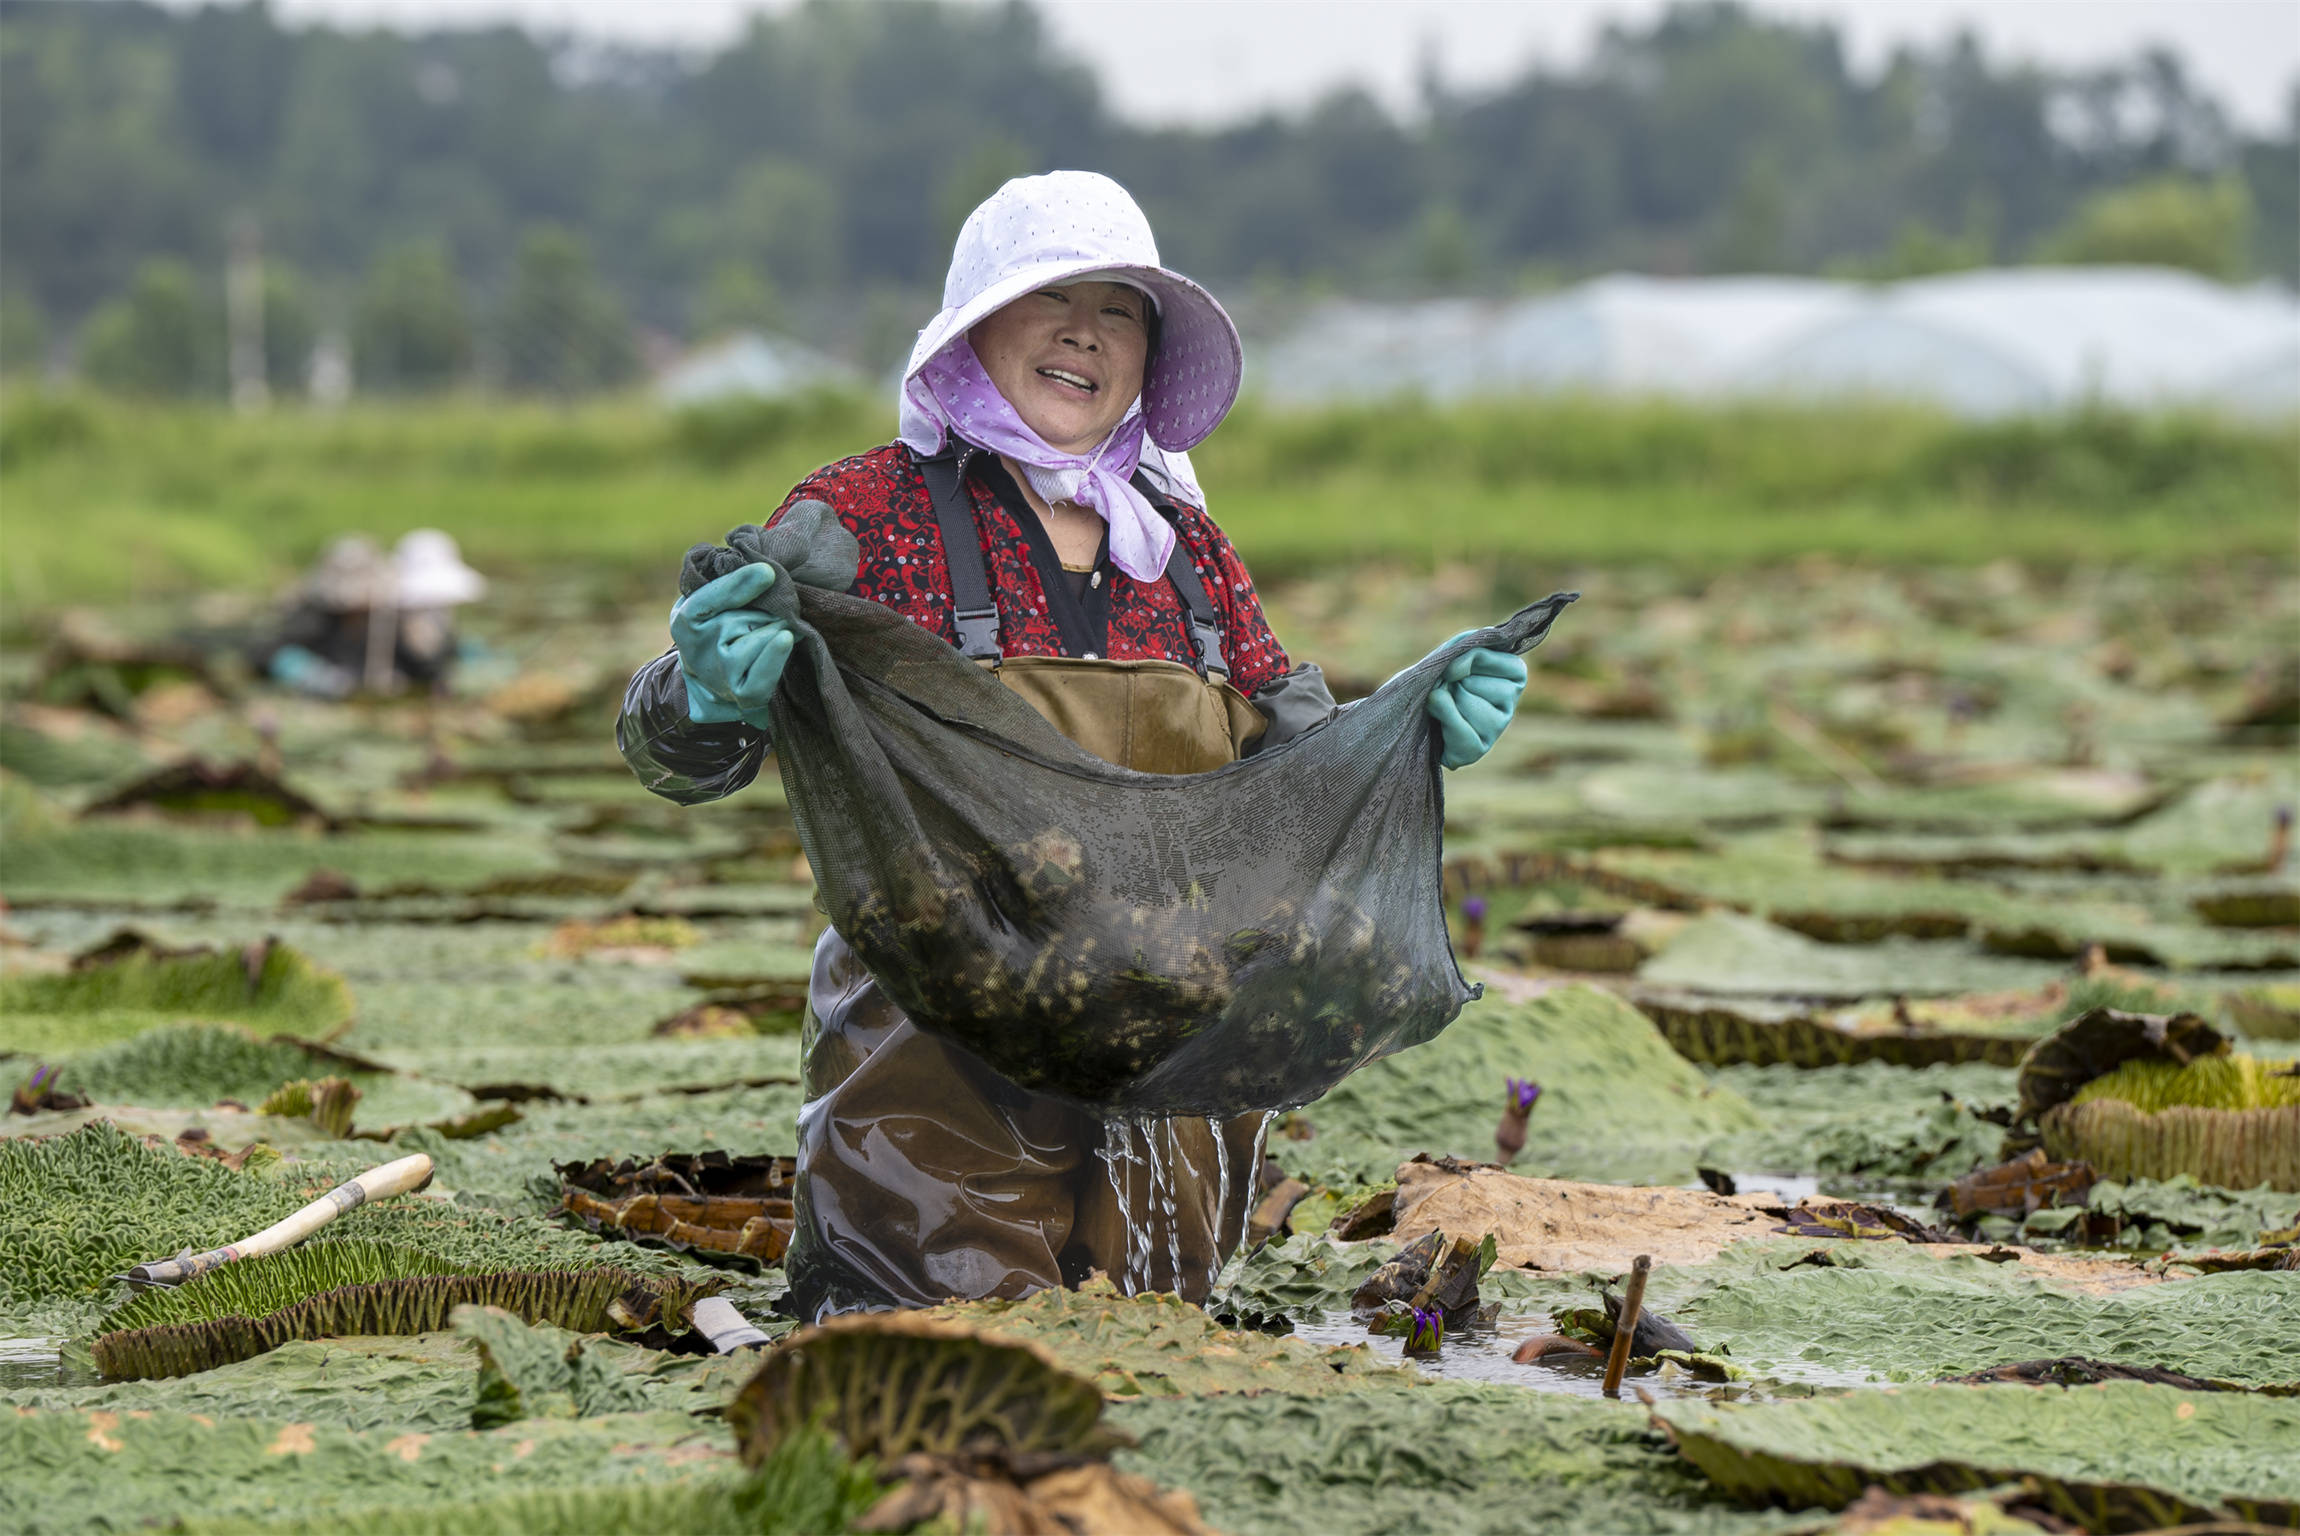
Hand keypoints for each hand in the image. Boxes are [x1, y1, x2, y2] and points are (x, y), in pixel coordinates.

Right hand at [670, 563, 792, 725]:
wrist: (714, 689)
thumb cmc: (715, 636)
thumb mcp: (704, 607)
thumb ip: (720, 585)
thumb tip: (761, 571)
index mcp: (685, 621)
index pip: (708, 600)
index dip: (737, 584)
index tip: (767, 572)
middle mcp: (698, 649)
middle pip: (746, 615)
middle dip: (765, 609)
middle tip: (766, 614)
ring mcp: (721, 674)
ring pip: (763, 635)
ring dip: (776, 627)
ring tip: (773, 630)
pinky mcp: (745, 694)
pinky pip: (768, 666)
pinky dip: (779, 650)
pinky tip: (787, 638)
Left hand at [1426, 645, 1526, 768]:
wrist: (1418, 715)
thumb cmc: (1440, 681)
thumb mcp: (1451, 655)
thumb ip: (1459, 648)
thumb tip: (1452, 669)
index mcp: (1513, 671)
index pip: (1481, 655)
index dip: (1457, 662)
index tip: (1452, 670)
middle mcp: (1512, 698)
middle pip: (1470, 682)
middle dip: (1450, 685)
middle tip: (1448, 694)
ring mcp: (1498, 726)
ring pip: (1464, 703)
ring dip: (1443, 704)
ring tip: (1444, 710)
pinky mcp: (1478, 749)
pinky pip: (1458, 730)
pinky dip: (1442, 722)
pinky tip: (1442, 726)